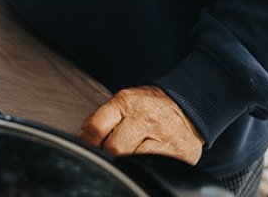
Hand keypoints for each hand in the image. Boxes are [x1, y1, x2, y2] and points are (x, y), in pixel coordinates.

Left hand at [78, 86, 204, 163]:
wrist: (188, 107)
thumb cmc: (150, 107)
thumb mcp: (124, 103)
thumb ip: (102, 120)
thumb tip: (78, 140)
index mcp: (127, 101)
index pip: (96, 126)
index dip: (86, 142)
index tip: (85, 148)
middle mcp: (146, 116)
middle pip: (113, 147)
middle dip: (107, 153)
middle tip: (109, 153)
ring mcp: (163, 135)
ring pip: (131, 160)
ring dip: (125, 161)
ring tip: (128, 155)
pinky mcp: (177, 153)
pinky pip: (151, 166)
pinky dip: (142, 166)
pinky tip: (143, 160)